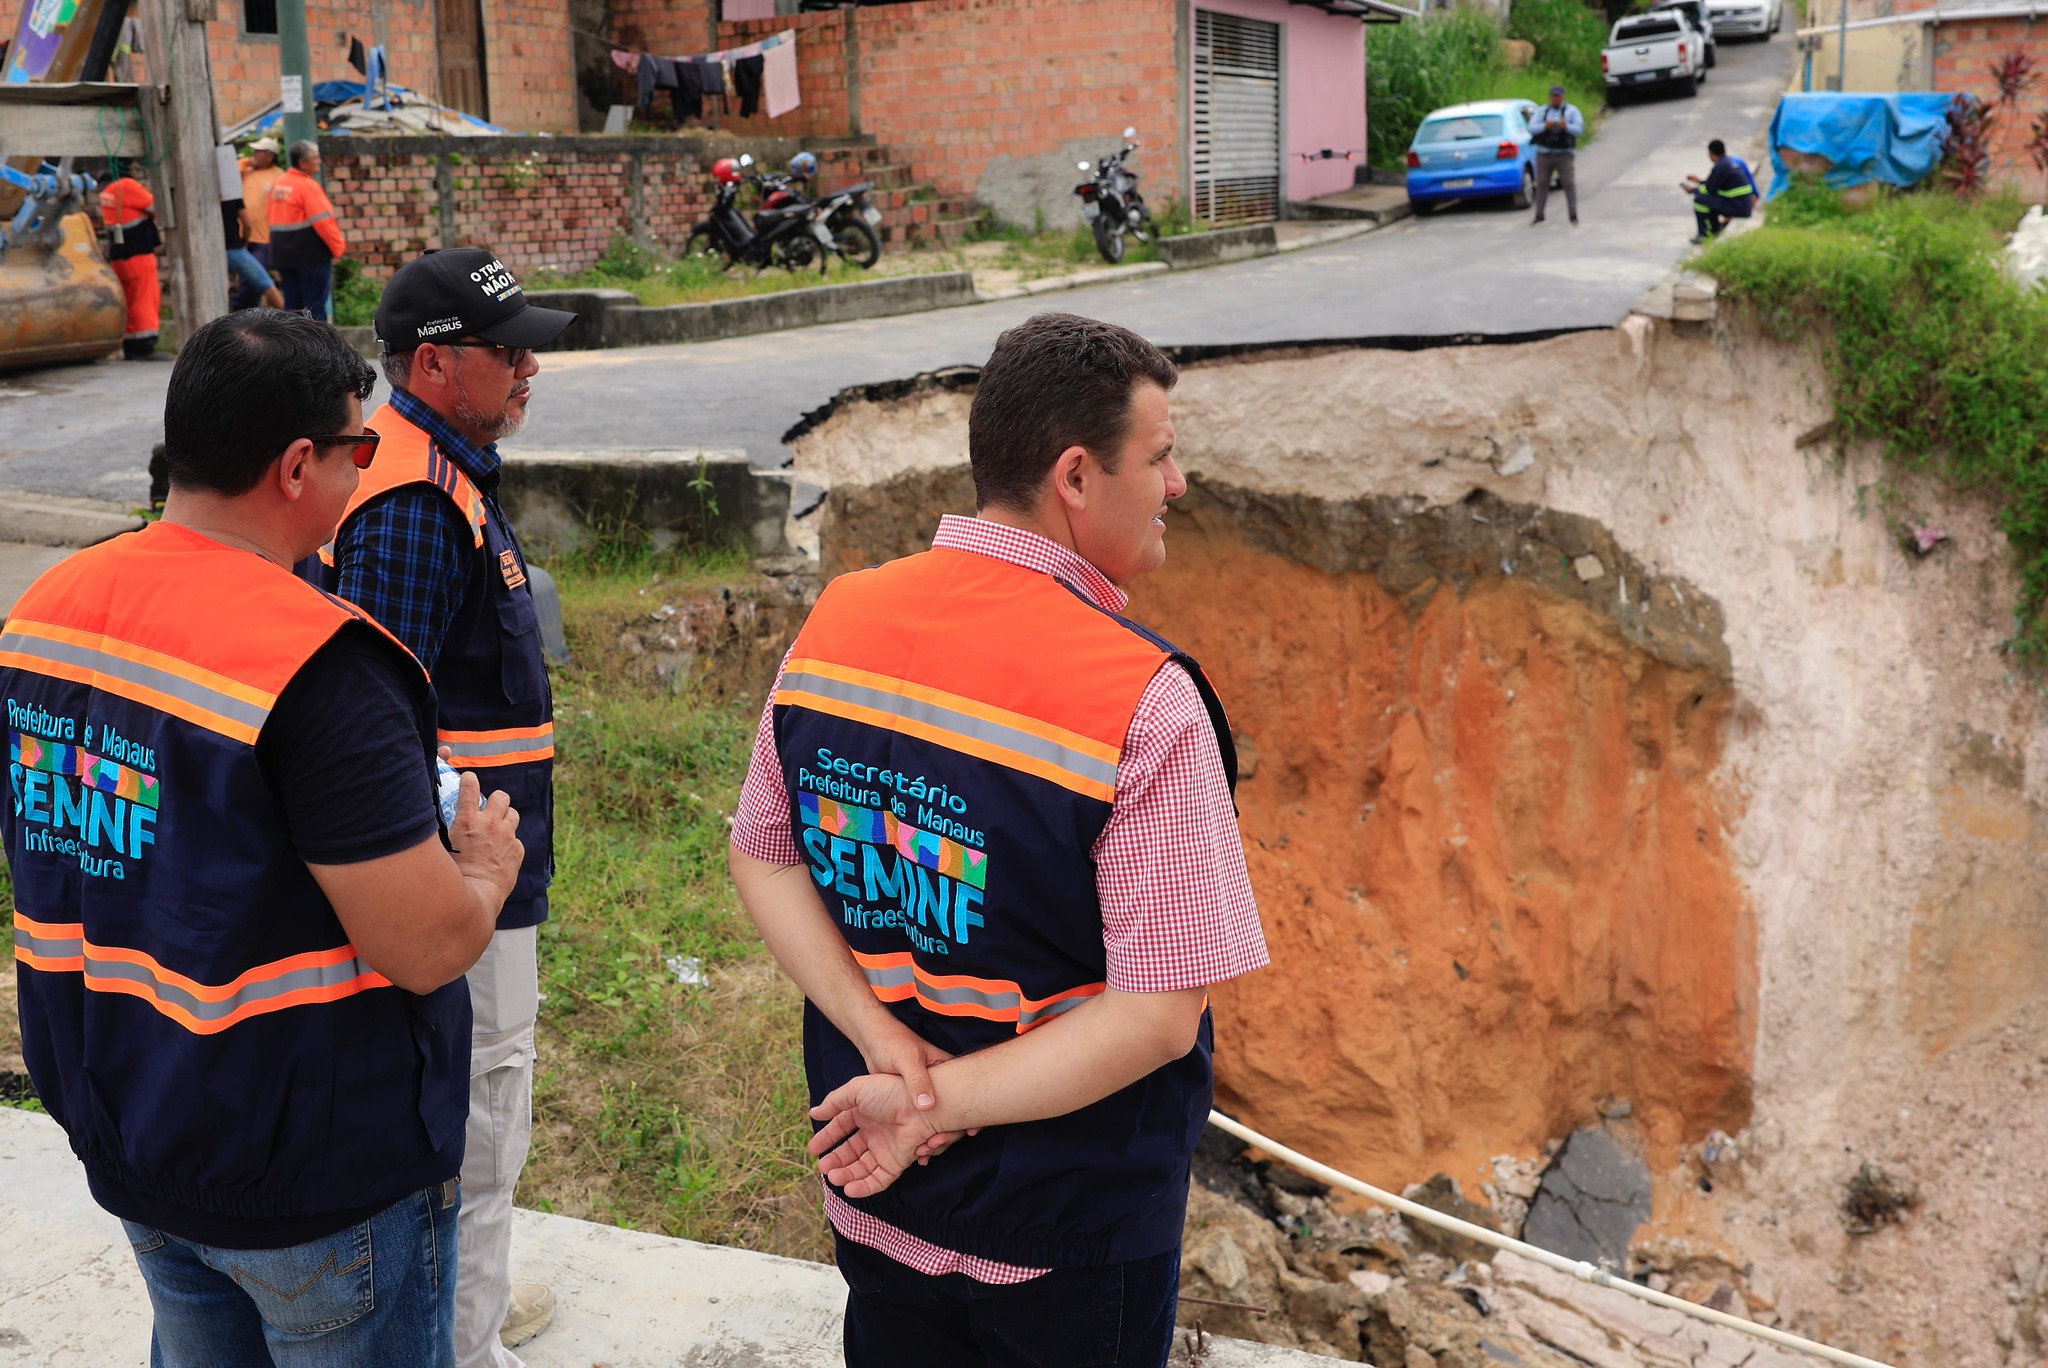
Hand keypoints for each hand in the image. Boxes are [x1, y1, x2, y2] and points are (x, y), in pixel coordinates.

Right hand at [448, 770, 522, 905]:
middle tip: (489, 810)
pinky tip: (500, 854)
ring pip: (513, 814)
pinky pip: (516, 839)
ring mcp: (507, 835)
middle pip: (501, 796)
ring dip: (505, 818)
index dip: (470, 780)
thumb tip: (433, 826)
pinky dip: (509, 843)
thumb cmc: (455, 874)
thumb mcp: (443, 849)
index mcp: (467, 821)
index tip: (470, 779)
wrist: (478, 894)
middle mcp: (490, 824)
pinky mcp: (518, 849)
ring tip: (498, 829)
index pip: (470, 788)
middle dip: (496, 800)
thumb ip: (445, 832)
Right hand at [808, 1073, 940, 1197]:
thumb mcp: (856, 1090)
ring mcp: (885, 1148)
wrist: (919, 1107)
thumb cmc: (889, 1093)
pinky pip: (878, 1179)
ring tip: (833, 1177)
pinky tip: (849, 1189)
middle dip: (835, 1160)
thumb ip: (834, 1102)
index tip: (812, 1150)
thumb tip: (814, 1113)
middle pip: (850, 1151)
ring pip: (862, 1167)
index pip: (841, 1128)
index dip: (827, 1138)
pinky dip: (864, 1186)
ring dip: (846, 1174)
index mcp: (865, 1113)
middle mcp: (875, 1132)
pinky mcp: (896, 1163)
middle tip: (822, 1168)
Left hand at [857, 1025, 978, 1163]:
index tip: (970, 1132)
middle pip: (955, 1114)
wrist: (875, 1041)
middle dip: (950, 1133)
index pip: (965, 1095)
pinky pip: (924, 1125)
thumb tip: (928, 1105)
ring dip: (936, 1139)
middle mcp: (941, 1085)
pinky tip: (918, 1152)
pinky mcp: (914, 1104)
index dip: (969, 1115)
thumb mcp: (905, 1059)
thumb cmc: (893, 1044)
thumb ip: (917, 1079)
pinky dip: (923, 1138)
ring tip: (924, 1152)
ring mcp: (928, 1096)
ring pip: (940, 1123)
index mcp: (945, 1071)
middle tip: (935, 1145)